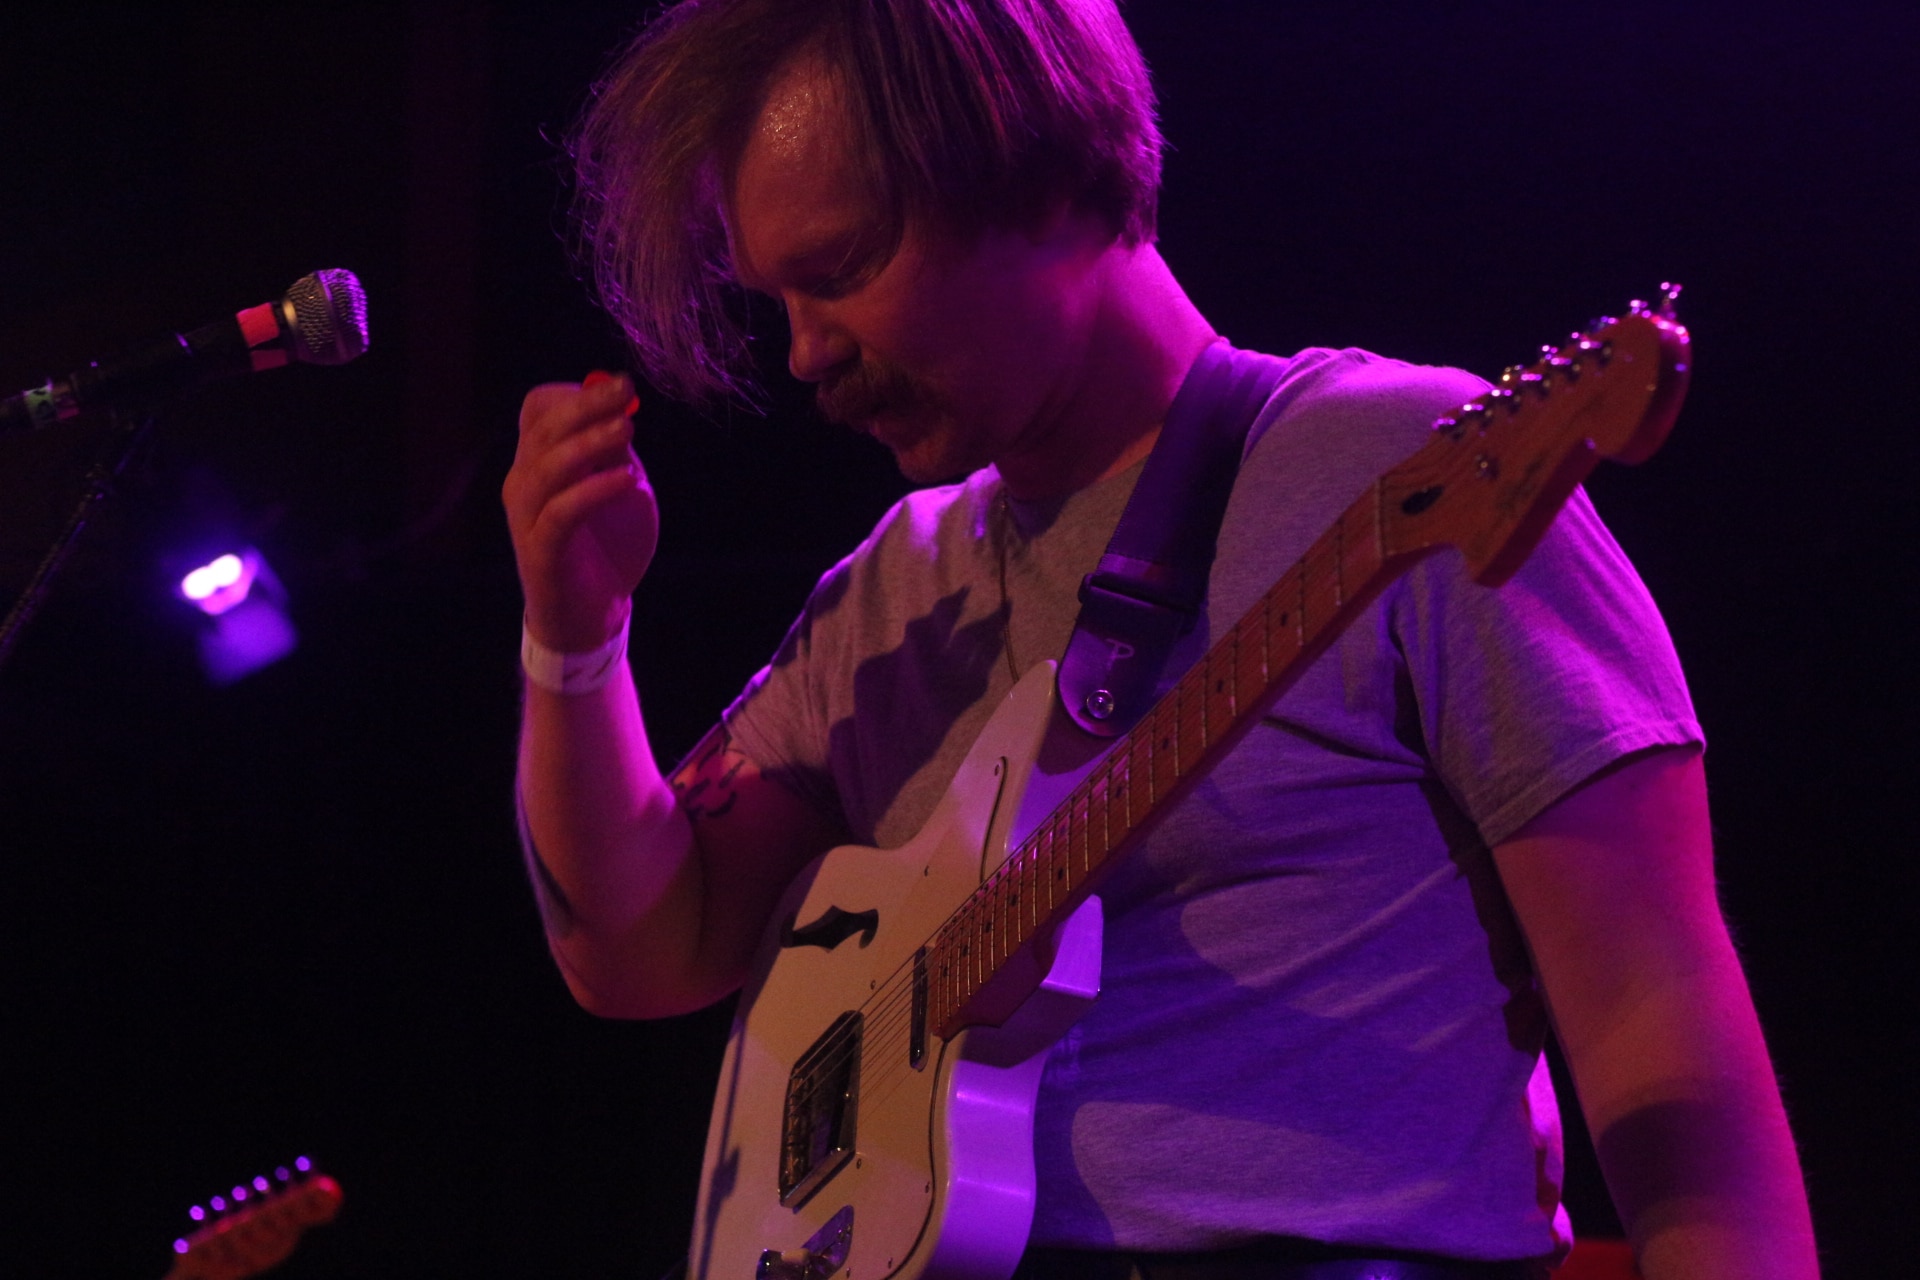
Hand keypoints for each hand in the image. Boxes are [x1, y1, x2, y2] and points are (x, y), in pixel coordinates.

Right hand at [503, 371, 658, 652]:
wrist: (593, 616)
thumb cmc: (609, 547)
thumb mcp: (623, 490)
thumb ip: (618, 456)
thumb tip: (622, 415)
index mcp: (539, 461)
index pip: (539, 409)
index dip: (574, 393)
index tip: (619, 387)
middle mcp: (524, 483)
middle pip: (542, 429)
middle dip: (586, 405)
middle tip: (625, 390)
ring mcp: (527, 517)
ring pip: (547, 467)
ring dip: (589, 443)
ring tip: (628, 431)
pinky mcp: (541, 552)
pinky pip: (561, 513)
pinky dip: (594, 491)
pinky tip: (626, 479)